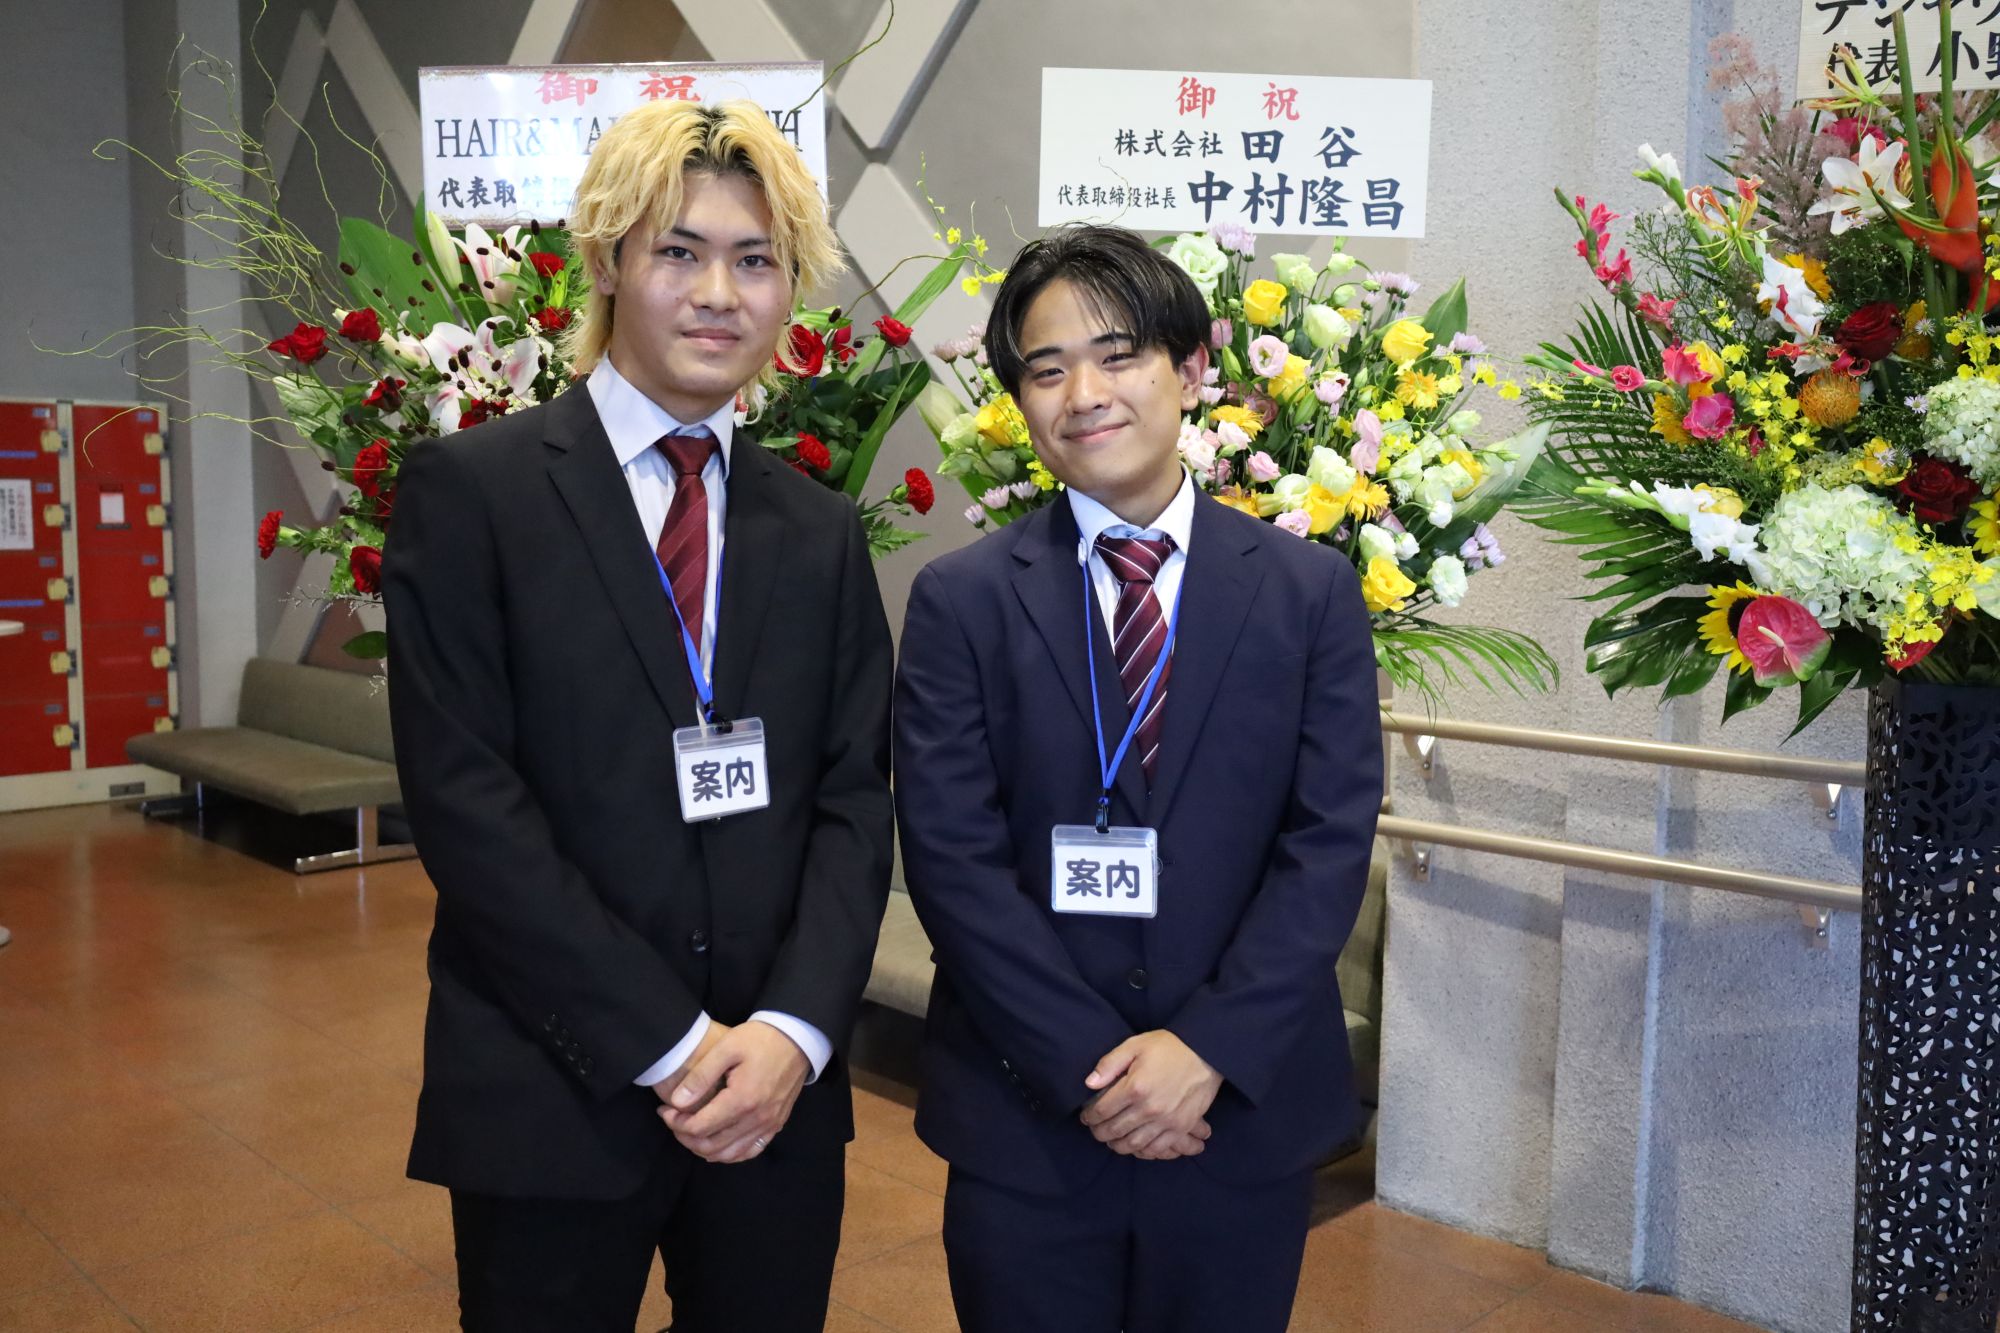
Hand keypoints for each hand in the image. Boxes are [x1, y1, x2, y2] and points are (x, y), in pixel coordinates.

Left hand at [658, 1020, 810, 1163]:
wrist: (797, 1038)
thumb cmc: (760, 1039)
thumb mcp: (727, 1047)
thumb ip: (700, 1076)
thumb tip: (676, 1102)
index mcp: (743, 1099)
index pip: (700, 1127)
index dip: (676, 1122)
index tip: (664, 1110)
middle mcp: (757, 1118)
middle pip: (711, 1145)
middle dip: (684, 1136)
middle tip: (673, 1119)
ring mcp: (769, 1125)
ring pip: (728, 1154)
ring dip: (703, 1148)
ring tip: (690, 1130)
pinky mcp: (776, 1125)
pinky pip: (749, 1152)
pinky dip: (729, 1154)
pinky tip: (716, 1145)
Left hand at [1079, 1031, 1223, 1158]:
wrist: (1206, 1054)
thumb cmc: (1169, 1047)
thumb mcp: (1135, 1045)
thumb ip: (1109, 1064)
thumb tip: (1089, 1084)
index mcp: (1134, 1087)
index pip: (1102, 1111)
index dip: (1089, 1117)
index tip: (1086, 1117)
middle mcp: (1148, 1108)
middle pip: (1114, 1130)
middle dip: (1099, 1133)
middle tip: (1095, 1130)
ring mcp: (1166, 1121)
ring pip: (1133, 1144)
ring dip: (1117, 1145)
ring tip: (1112, 1140)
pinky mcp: (1180, 1127)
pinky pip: (1157, 1149)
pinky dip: (1142, 1151)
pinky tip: (1136, 1146)